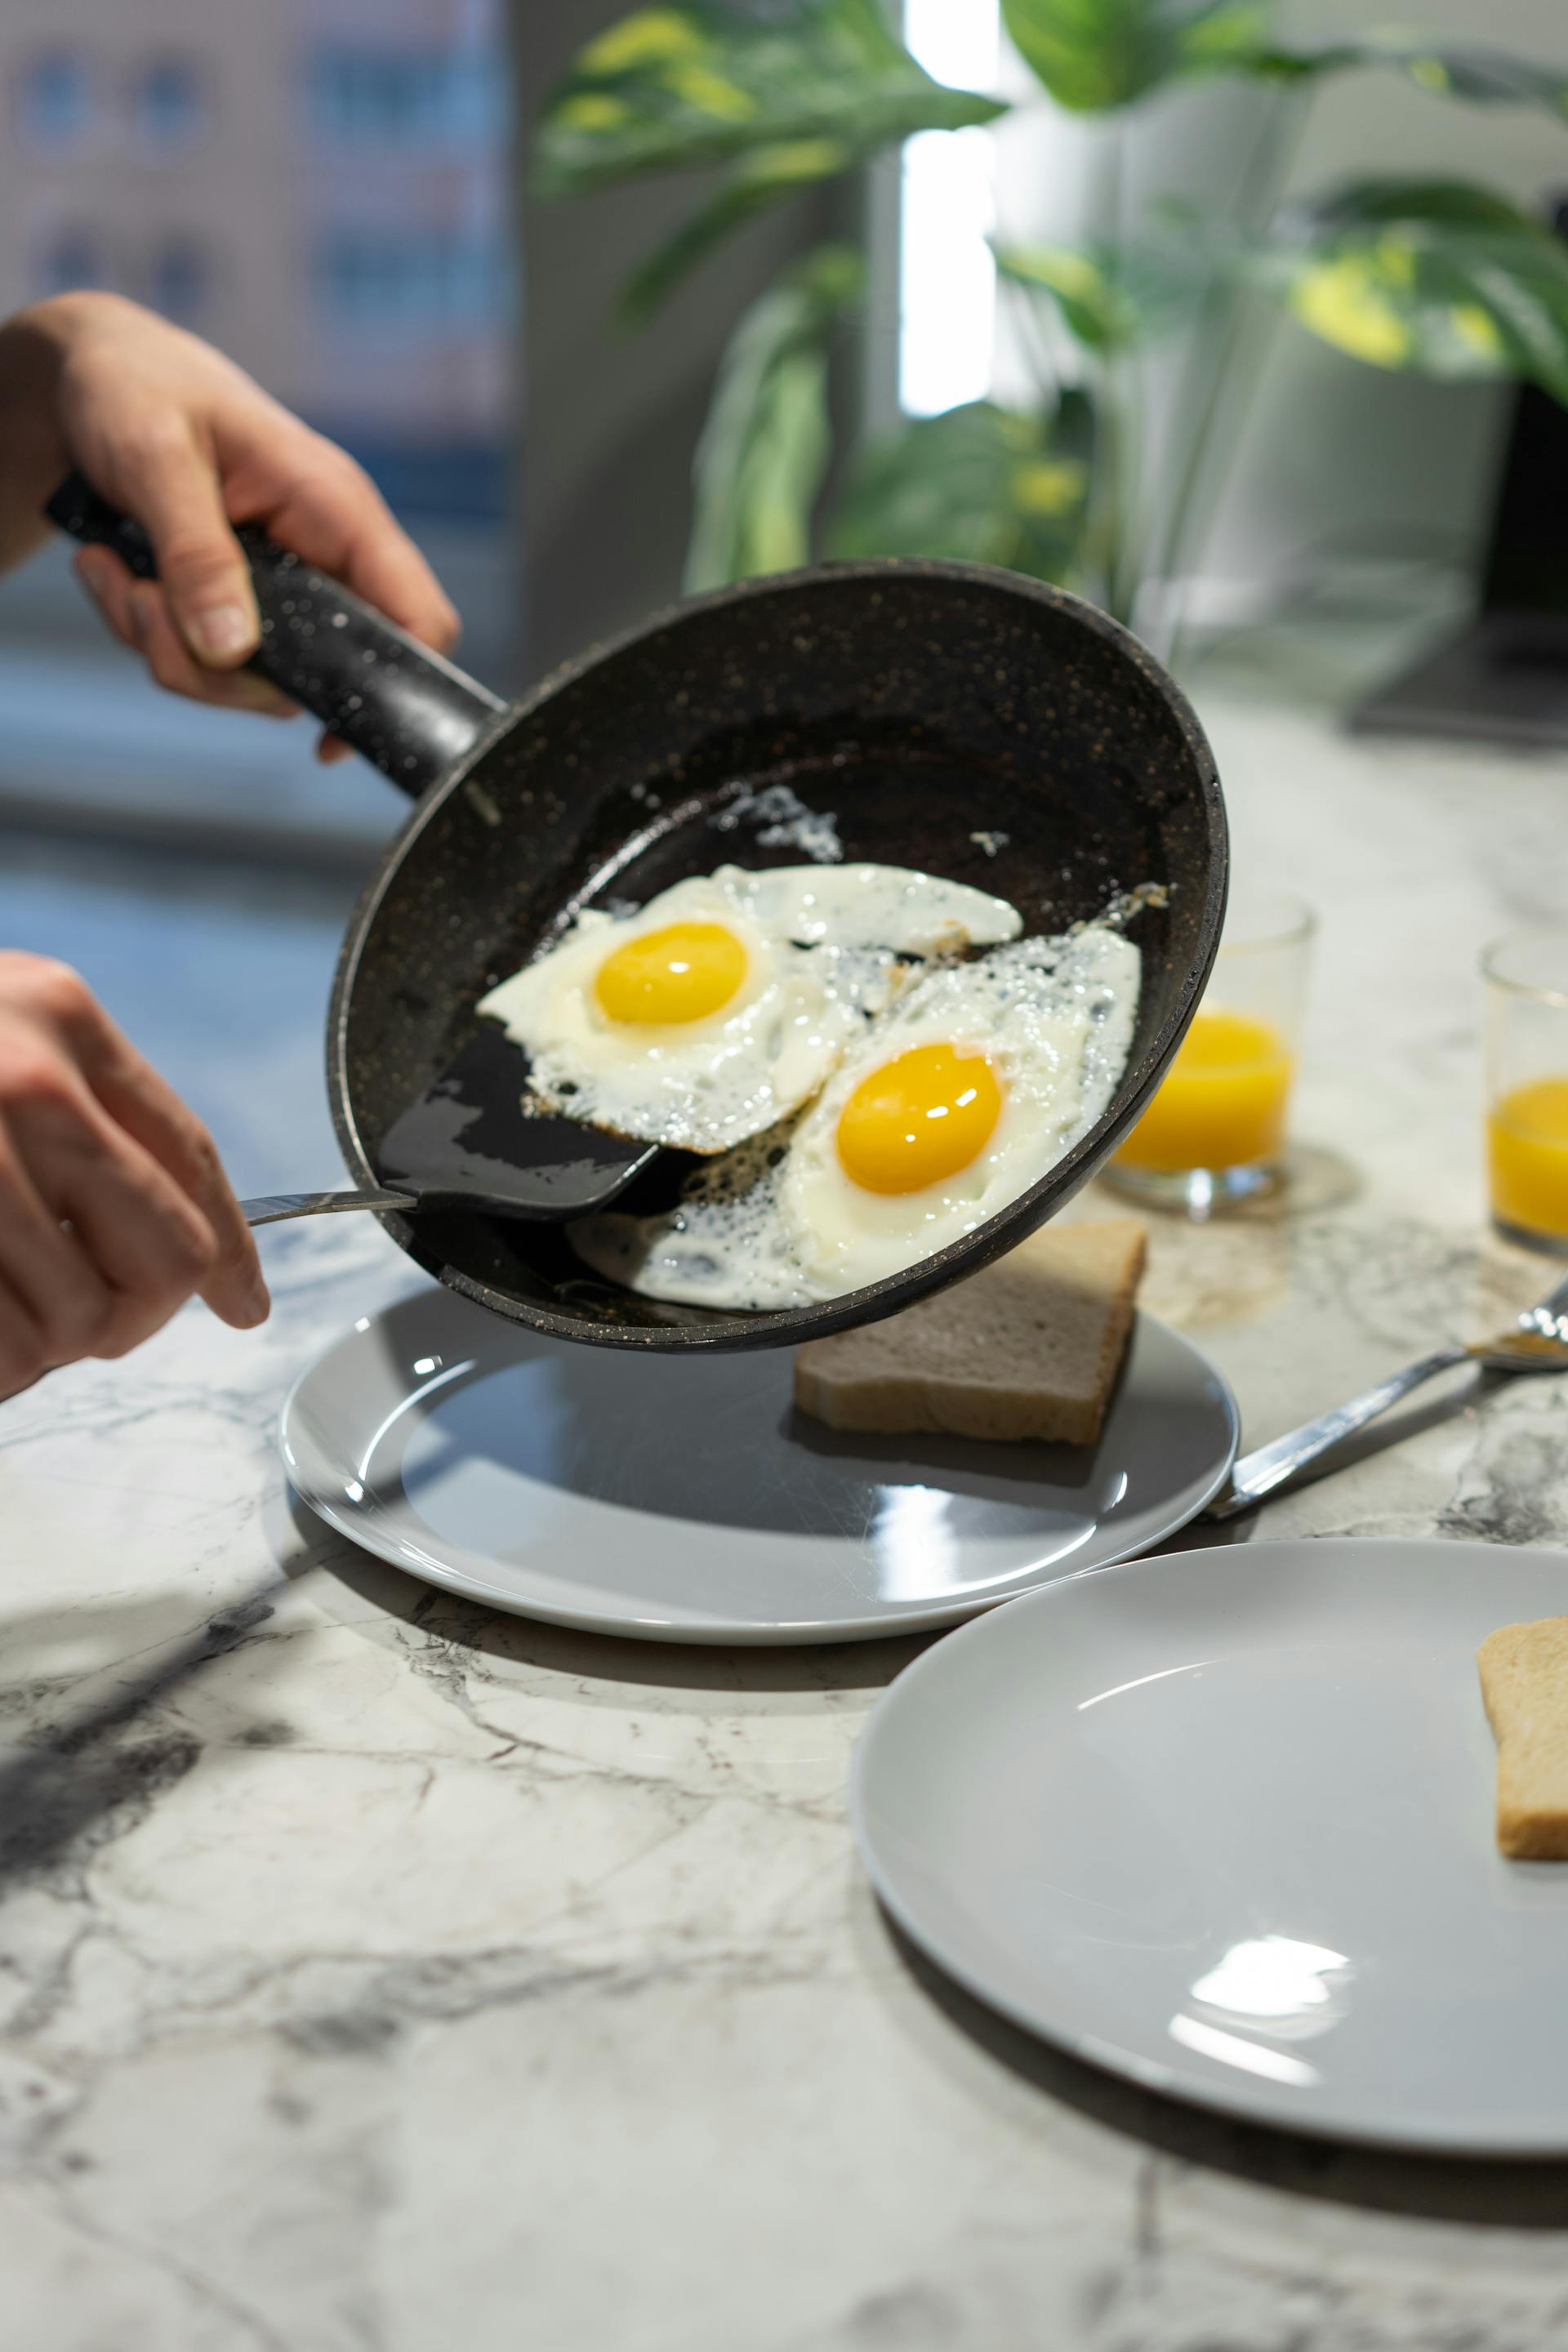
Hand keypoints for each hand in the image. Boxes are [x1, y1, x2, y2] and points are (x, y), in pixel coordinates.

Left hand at [0, 292, 458, 760]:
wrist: (90, 376)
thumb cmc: (137, 388)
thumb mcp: (157, 459)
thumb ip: (198, 554)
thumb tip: (232, 650)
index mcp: (336, 510)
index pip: (416, 616)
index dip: (397, 686)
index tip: (330, 738)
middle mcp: (320, 558)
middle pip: (312, 675)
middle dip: (212, 668)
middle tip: (142, 603)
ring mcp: (278, 587)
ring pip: (247, 679)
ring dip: (164, 648)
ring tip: (114, 571)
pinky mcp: (235, 603)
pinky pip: (203, 661)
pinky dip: (147, 633)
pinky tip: (115, 571)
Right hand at [0, 952, 266, 1400]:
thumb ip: (74, 1107)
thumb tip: (173, 1249)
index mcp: (61, 1018)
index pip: (188, 1156)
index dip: (232, 1249)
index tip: (247, 1305)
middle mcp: (27, 1082)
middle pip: (162, 1255)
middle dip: (131, 1316)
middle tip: (82, 1323)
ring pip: (73, 1318)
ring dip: (36, 1347)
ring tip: (0, 1311)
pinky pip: (0, 1348)